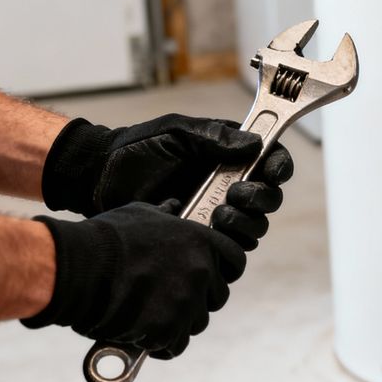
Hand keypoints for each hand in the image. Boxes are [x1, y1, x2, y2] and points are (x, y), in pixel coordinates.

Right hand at [24, 200, 246, 358]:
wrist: (79, 267)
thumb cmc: (106, 237)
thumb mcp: (141, 214)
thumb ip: (164, 215)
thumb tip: (174, 207)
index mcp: (201, 242)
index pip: (236, 261)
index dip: (225, 272)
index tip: (211, 278)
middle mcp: (201, 272)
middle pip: (217, 297)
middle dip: (198, 300)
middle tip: (168, 300)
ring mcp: (186, 302)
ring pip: (196, 323)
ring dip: (178, 323)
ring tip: (149, 317)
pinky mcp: (167, 329)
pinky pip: (174, 345)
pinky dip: (160, 344)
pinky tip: (142, 335)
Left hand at [40, 114, 293, 249]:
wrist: (100, 179)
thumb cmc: (137, 150)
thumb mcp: (177, 133)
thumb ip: (216, 137)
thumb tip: (254, 145)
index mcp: (230, 156)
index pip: (271, 162)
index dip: (280, 168)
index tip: (274, 173)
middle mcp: (230, 185)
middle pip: (270, 199)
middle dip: (260, 199)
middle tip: (235, 195)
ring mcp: (217, 213)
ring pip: (255, 228)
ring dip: (245, 223)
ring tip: (217, 215)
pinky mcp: (202, 238)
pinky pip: (229, 249)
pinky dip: (227, 245)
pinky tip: (206, 233)